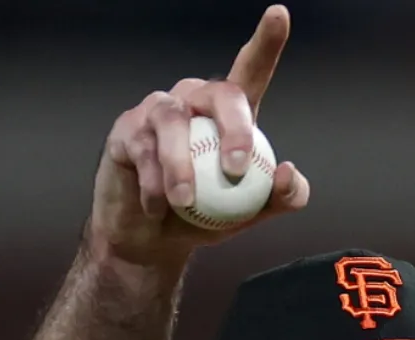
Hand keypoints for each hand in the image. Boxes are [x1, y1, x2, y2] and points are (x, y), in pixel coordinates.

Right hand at [88, 5, 311, 269]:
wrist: (151, 242)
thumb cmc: (204, 218)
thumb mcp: (249, 214)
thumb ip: (279, 197)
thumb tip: (288, 172)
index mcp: (228, 113)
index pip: (250, 70)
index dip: (266, 42)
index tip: (279, 15)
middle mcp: (194, 102)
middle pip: (221, 93)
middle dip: (235, 129)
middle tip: (237, 171)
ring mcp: (158, 112)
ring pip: (174, 123)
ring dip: (182, 165)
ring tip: (184, 202)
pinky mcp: (127, 130)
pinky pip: (143, 149)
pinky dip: (153, 183)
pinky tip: (156, 207)